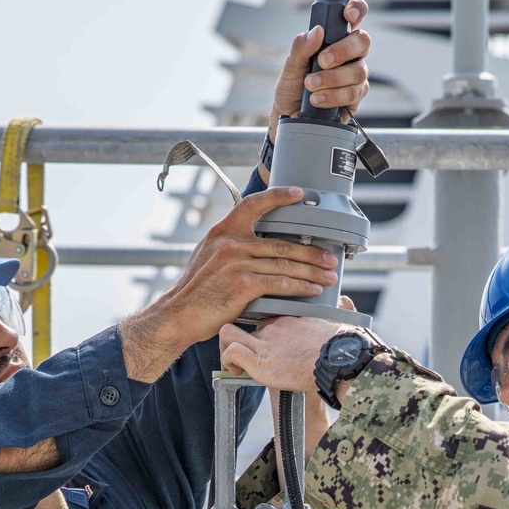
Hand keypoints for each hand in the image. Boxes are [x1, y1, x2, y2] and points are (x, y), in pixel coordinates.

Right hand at [134, 188, 338, 357]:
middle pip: (281, 243)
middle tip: (330, 258)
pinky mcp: (242, 285)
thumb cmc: (196, 291)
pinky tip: (312, 290)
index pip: (253, 204)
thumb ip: (230, 246)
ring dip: (311, 271)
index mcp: (223, 231)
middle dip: (311, 252)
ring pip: (285, 264)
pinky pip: (279, 283)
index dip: (278, 196)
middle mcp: (231, 243)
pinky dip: (300, 287)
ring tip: (329, 276)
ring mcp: (237, 263)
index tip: (299, 194)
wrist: (179, 314)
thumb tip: (255, 245)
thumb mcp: (208, 256)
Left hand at [220, 314, 358, 397]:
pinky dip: (228, 362)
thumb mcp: (338, 322)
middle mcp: (273, 329)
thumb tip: (345, 301)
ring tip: (235, 364)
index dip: (257, 334)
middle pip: (240, 322)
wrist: (343, 359)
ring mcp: (265, 344)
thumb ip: (338, 312)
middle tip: (240, 355)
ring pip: (227, 333)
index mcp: (289, 321)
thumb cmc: (345, 347)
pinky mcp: (261, 362)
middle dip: (234, 338)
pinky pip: (231, 353)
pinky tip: (236, 370)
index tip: (260, 347)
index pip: (262, 320)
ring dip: (225, 348)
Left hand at [261, 0, 369, 180]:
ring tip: (311, 86)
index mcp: (335, 39)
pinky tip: (318, 100)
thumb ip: (301, 47)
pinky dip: (334, 96)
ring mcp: (355, 77)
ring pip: (359, 71)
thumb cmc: (291, 88)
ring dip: (333, 79)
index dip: (356, 10)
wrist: (289, 117)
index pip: (354, 16)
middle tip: (322, 61)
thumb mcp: (290, 66)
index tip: (348, 15)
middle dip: (343, 51)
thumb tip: (316, 32)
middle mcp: (350, 56)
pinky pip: (353, 94)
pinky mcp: (355, 99)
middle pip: (363, 42)